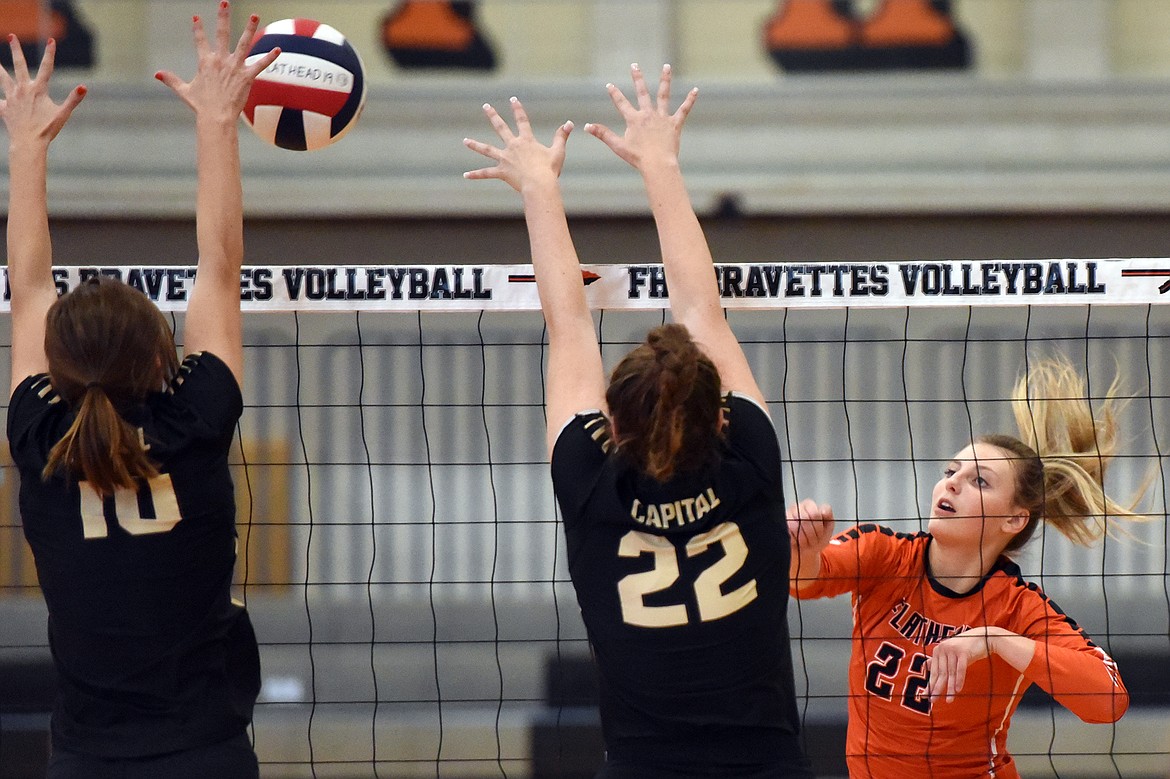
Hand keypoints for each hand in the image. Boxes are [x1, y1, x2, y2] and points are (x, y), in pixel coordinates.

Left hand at [0, 36, 85, 148]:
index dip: (50, 53)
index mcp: (38, 90)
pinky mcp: (4, 108)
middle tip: (12, 36)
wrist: (28, 143)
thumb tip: (83, 87)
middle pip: (19, 65)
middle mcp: (23, 89)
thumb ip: (73, 99)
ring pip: (2, 78)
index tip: (51, 40)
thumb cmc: (47, 129)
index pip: (47, 67)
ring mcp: (11, 98)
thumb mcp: (63, 114)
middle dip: (16, 50)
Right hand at [154, 1, 278, 122]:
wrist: (216, 117)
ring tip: (255, 15)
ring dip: (250, 28)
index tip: (196, 17)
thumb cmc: (201, 106)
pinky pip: (260, 64)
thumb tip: (156, 74)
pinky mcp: (246, 76)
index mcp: (205, 62)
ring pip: (243, 43)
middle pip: (222, 33)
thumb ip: (171, 80)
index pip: (200, 40)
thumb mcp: (184, 90)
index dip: (198, 28)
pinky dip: (269, 57)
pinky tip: (278, 49)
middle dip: (223, 17)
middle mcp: (220, 60)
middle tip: (225, 2)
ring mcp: (234, 67)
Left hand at [463, 97, 572, 192]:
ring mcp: (505, 159)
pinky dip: (476, 175)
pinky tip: (465, 175)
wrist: (539, 184)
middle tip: (486, 106)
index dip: (518, 109)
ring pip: (487, 150)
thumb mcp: (558, 151)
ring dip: (475, 145)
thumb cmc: (549, 170)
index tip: (513, 99)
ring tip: (465, 141)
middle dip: (493, 116)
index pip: (522, 120)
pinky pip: (486, 173)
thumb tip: (570, 123)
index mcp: (526, 141)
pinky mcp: (501, 172)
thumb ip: (561, 136)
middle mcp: (513, 146)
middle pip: (501, 128)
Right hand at [585, 63, 697, 171]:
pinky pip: (684, 110)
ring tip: (666, 66)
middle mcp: (648, 114)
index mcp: (634, 119)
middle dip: (637, 78)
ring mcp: (662, 118)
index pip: (621, 103)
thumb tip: (586, 126)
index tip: (609, 85)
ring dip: (665, 80)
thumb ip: (603, 134)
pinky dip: (690, 100)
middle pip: (642, 92)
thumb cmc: (638, 158)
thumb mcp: (618, 146)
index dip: (614, 94)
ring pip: (663, 95)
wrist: (658, 164)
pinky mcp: (675, 124)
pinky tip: (696, 90)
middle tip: (634, 65)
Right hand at [786, 498, 834, 555]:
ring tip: (806, 542)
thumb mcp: (828, 526)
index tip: (820, 533)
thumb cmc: (817, 537)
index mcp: (809, 505)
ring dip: (803, 538)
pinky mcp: (781, 525)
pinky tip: (797, 542)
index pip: (815, 513)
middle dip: (811, 534)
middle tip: (813, 540)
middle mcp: (797, 507)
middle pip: (805, 519)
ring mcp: (787, 515)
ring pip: (795, 526)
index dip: (819, 527)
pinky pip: (787, 532)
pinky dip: (795, 540)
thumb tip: (822, 511)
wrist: (806, 551)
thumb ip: (828, 515)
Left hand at [928, 627, 1012, 703]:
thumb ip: (939, 660)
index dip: (930, 684)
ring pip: (950, 673)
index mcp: (938, 650)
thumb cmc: (966, 648)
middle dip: (937, 688)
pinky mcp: (963, 652)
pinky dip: (959, 680)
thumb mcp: (951, 654)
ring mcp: (952, 650)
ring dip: (950, 688)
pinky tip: (958, 690)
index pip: (934, 671)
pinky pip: (960, 669)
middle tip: (933, 700)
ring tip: (949, 700)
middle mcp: (943, 649)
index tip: (925, 695)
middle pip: (940, 673)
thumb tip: (925, 667)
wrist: (984, 637)